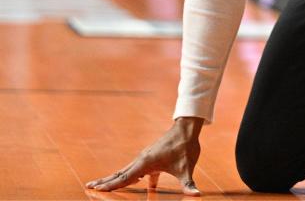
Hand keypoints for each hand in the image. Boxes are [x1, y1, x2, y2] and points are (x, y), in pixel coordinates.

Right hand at [85, 117, 202, 194]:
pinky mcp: (152, 157)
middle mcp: (142, 159)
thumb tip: (197, 195)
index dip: (111, 185)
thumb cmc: (186, 147)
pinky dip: (133, 178)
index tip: (97, 189)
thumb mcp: (187, 168)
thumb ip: (189, 184)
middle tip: (89, 186)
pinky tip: (138, 185)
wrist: (187, 129)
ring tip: (102, 185)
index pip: (125, 177)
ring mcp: (146, 157)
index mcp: (146, 163)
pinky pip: (139, 170)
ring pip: (127, 170)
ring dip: (115, 178)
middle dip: (105, 181)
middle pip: (120, 173)